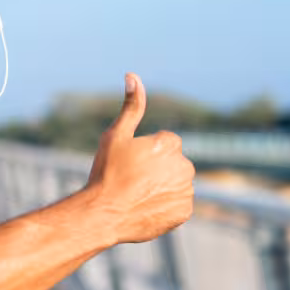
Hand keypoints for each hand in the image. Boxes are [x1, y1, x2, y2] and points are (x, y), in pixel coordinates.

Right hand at [85, 73, 194, 243]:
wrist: (104, 214)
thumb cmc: (107, 172)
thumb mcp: (115, 135)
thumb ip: (131, 106)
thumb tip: (133, 75)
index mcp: (170, 144)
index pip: (165, 144)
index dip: (145, 153)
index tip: (130, 163)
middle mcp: (184, 166)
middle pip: (173, 164)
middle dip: (158, 169)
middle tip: (133, 180)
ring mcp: (186, 191)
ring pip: (176, 183)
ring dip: (163, 187)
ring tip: (138, 195)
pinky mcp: (185, 212)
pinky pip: (178, 204)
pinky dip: (166, 205)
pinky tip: (146, 207)